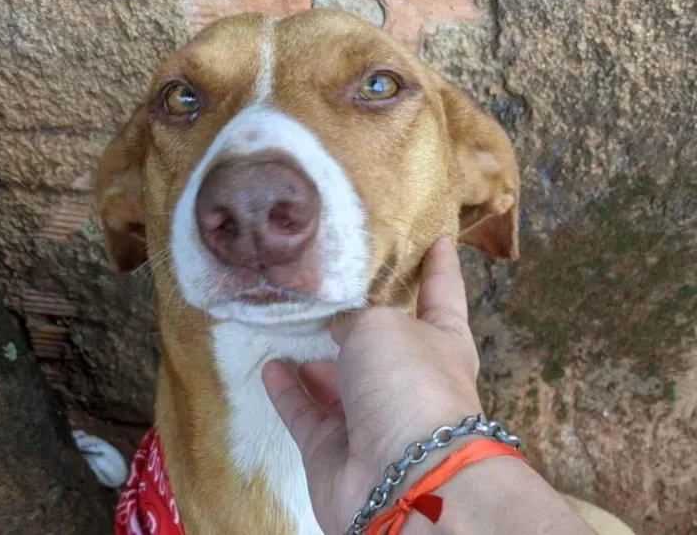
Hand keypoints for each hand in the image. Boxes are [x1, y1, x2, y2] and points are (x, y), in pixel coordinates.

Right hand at [262, 238, 482, 534]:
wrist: (402, 478)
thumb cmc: (407, 382)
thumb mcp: (383, 325)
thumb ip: (357, 317)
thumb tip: (341, 329)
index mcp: (441, 340)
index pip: (442, 291)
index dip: (441, 263)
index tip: (438, 236)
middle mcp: (409, 378)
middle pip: (384, 338)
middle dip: (362, 314)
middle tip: (329, 283)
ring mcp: (372, 417)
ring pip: (340, 379)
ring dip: (317, 356)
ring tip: (288, 323)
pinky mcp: (334, 449)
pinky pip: (307, 412)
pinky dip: (289, 390)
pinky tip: (271, 367)